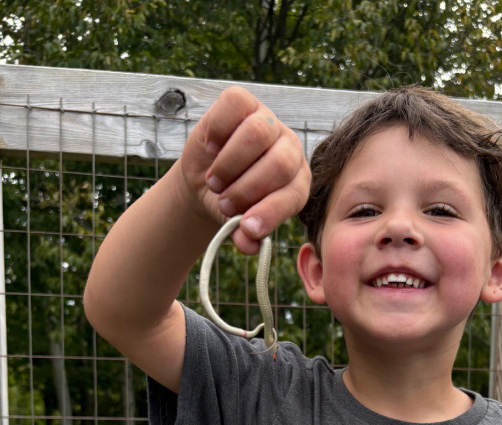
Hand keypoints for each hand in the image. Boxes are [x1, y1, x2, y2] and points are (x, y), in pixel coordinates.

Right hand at [176, 86, 310, 253]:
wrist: (204, 177)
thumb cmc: (228, 200)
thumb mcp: (237, 222)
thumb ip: (245, 234)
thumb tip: (249, 245)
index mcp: (297, 182)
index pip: (293, 194)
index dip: (271, 212)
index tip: (246, 227)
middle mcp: (289, 149)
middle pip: (280, 163)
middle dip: (247, 189)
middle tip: (225, 202)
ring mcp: (268, 122)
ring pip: (258, 133)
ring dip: (229, 164)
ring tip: (215, 181)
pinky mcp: (244, 102)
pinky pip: (235, 106)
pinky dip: (218, 130)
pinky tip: (211, 147)